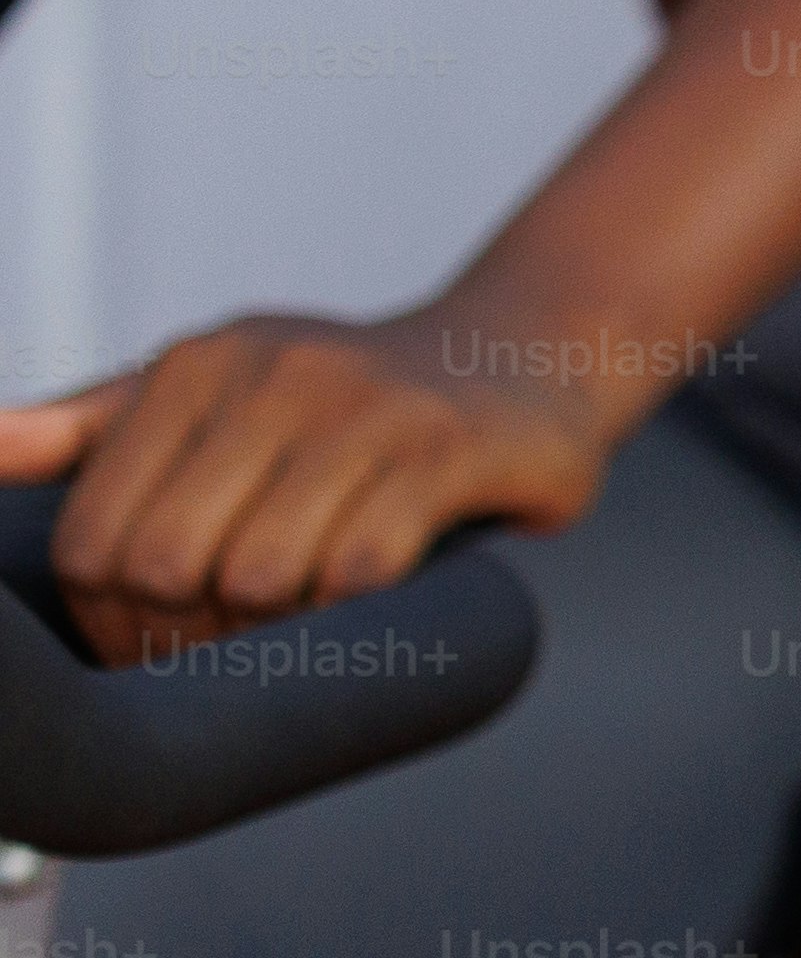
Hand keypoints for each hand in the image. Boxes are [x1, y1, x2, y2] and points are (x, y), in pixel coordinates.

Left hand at [0, 301, 619, 664]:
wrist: (526, 353)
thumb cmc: (345, 394)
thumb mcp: (218, 384)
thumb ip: (91, 428)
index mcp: (198, 365)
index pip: (92, 544)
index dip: (116, 616)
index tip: (171, 622)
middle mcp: (278, 371)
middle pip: (169, 567)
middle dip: (196, 628)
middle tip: (241, 629)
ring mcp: (370, 405)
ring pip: (261, 577)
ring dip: (281, 622)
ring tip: (306, 606)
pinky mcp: (454, 447)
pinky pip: (360, 574)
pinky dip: (355, 607)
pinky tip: (373, 586)